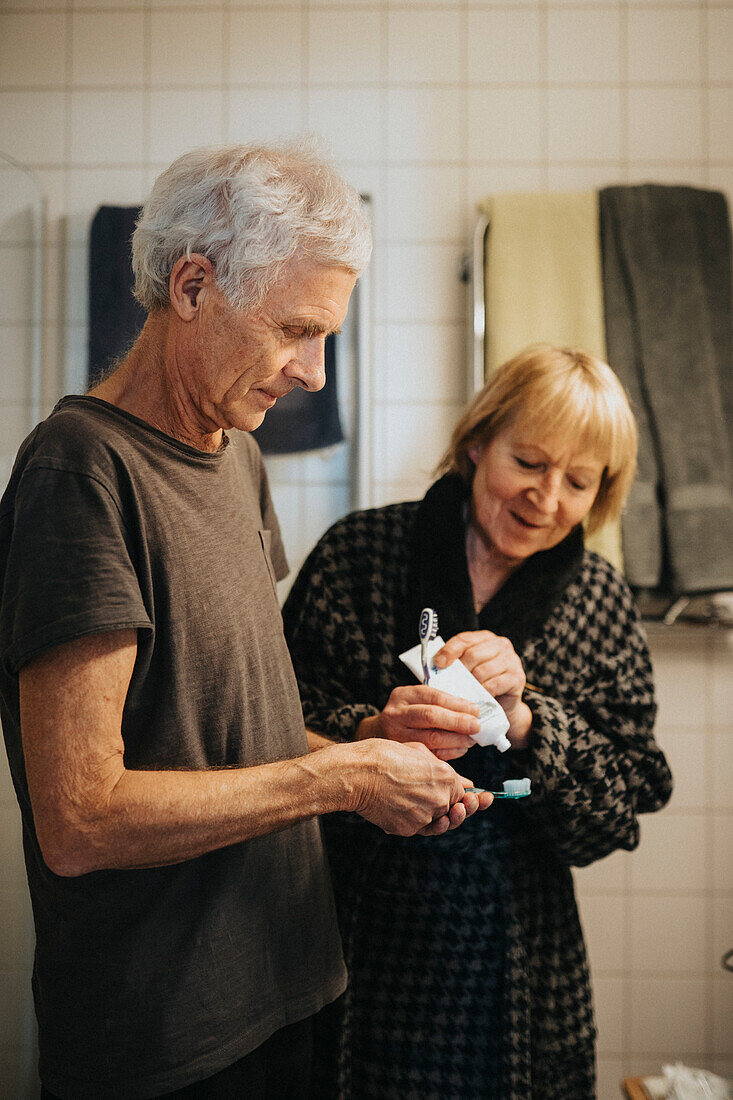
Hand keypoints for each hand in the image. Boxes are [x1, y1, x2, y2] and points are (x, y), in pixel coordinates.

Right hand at [349, 739, 491, 836]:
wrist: (357, 773)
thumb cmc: (382, 756)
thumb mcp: (416, 751)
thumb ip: (440, 767)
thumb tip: (463, 781)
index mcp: (444, 776)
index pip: (461, 790)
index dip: (463, 793)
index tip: (472, 797)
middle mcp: (439, 798)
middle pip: (453, 808)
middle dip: (459, 809)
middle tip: (464, 807)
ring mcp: (424, 815)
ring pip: (438, 822)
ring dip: (443, 820)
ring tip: (444, 815)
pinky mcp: (409, 828)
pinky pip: (419, 828)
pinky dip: (418, 822)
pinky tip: (419, 814)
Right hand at [358, 684, 481, 760]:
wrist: (379, 733)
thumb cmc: (406, 714)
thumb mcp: (416, 700)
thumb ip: (438, 702)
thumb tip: (472, 709)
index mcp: (402, 695)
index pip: (433, 696)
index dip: (457, 703)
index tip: (475, 709)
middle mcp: (395, 714)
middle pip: (431, 716)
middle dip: (458, 721)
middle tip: (476, 726)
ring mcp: (396, 736)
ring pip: (432, 739)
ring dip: (457, 740)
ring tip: (471, 739)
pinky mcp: (402, 754)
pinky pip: (431, 754)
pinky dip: (450, 752)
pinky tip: (461, 749)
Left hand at [434, 630, 532, 748]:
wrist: (504, 704)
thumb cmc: (481, 683)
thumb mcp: (468, 669)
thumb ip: (455, 664)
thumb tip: (434, 666)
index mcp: (485, 638)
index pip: (464, 639)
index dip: (449, 650)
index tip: (438, 663)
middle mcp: (501, 644)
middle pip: (472, 655)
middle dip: (459, 671)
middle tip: (450, 684)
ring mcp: (511, 660)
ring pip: (482, 671)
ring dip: (469, 684)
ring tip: (461, 693)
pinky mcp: (517, 677)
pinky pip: (493, 684)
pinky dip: (482, 693)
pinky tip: (476, 699)